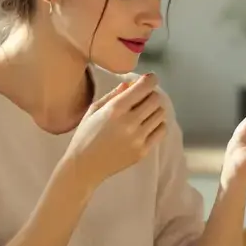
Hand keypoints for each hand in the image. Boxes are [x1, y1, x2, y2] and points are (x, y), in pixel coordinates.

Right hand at [62, 73, 166, 189]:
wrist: (84, 167)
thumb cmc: (85, 135)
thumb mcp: (94, 110)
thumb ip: (113, 95)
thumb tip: (130, 84)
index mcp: (115, 109)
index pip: (144, 87)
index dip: (150, 80)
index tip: (150, 79)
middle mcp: (129, 122)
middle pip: (156, 99)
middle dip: (151, 94)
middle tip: (144, 98)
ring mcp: (138, 138)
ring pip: (160, 114)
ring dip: (155, 109)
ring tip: (144, 113)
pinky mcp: (143, 151)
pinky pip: (161, 131)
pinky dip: (157, 124)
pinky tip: (147, 125)